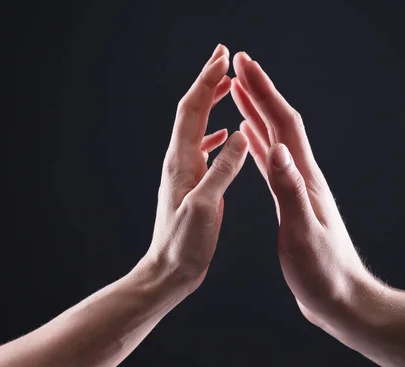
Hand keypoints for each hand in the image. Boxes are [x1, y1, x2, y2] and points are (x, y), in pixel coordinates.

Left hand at [132, 44, 247, 297]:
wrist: (168, 271)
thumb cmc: (184, 244)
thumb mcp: (206, 206)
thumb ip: (221, 170)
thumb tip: (236, 134)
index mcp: (182, 161)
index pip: (192, 109)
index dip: (207, 81)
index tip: (223, 58)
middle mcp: (179, 161)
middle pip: (191, 110)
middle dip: (207, 81)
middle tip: (224, 59)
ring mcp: (184, 172)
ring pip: (196, 126)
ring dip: (210, 102)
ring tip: (226, 86)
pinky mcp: (190, 185)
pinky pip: (201, 148)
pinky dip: (212, 133)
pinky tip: (223, 135)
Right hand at [231, 52, 384, 329]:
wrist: (341, 298)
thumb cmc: (324, 273)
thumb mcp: (303, 232)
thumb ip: (289, 190)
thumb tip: (276, 148)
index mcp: (305, 179)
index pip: (283, 125)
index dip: (264, 92)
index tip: (246, 66)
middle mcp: (303, 176)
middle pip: (279, 124)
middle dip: (259, 92)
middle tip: (239, 67)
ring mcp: (298, 188)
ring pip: (274, 140)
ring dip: (257, 114)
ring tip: (239, 94)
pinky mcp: (292, 203)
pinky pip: (272, 165)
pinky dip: (259, 146)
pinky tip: (251, 141)